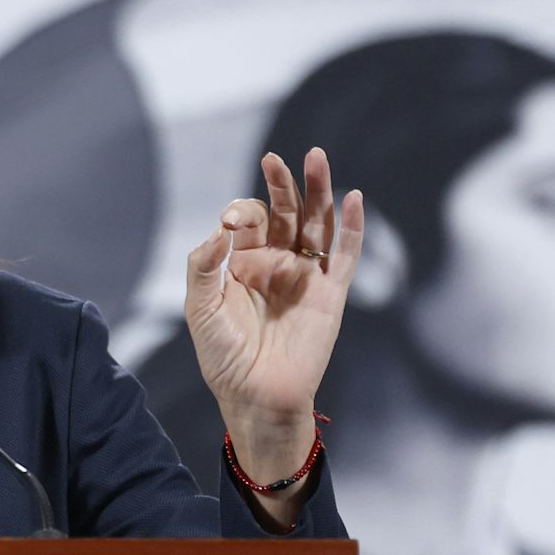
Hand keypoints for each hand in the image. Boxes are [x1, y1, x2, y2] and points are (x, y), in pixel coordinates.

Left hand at [185, 148, 363, 482]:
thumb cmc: (223, 357)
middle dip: (281, 185)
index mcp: (243, 263)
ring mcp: (306, 277)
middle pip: (286, 213)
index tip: (232, 225)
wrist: (256, 397)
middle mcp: (276, 264)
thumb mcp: (200, 309)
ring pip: (317, 224)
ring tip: (316, 158)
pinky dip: (352, 226)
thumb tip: (219, 229)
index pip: (248, 221)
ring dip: (319, 191)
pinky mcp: (332, 295)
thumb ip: (203, 266)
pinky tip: (354, 197)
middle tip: (275, 159)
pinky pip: (346, 255)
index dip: (241, 214)